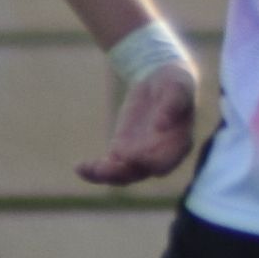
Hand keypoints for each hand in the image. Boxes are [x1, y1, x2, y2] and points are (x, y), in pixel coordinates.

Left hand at [78, 61, 202, 190]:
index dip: (152, 162)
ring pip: (124, 174)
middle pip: (142, 172)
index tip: (135, 156)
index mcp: (179, 144)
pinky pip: (110, 166)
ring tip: (84, 169)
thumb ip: (172, 104)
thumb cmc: (174, 83)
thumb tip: (161, 126)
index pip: (167, 161)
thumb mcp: (177, 87)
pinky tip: (79, 168)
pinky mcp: (123, 151)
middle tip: (105, 167)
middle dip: (123, 172)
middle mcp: (161, 156)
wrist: (160, 82)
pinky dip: (95, 170)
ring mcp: (141, 156)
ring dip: (106, 175)